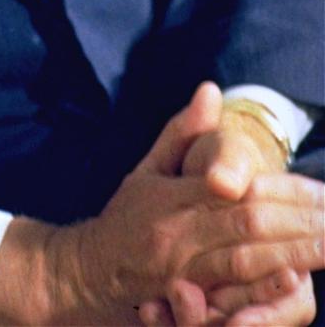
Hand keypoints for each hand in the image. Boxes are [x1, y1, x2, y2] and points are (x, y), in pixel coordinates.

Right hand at [0, 83, 323, 325]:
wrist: (87, 270)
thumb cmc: (125, 218)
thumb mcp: (147, 168)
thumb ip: (183, 132)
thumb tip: (211, 90)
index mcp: (174, 194)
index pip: (238, 188)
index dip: (284, 190)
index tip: (321, 190)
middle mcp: (179, 229)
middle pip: (249, 223)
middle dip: (300, 220)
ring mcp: (182, 269)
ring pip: (247, 258)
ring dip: (295, 252)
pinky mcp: (184, 299)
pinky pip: (230, 294)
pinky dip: (265, 287)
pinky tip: (296, 280)